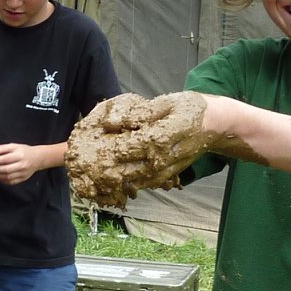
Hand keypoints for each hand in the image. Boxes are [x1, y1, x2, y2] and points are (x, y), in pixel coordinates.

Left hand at [0, 142, 42, 184]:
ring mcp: (23, 173)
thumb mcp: (14, 146)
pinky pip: (11, 182)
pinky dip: (2, 180)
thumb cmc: (24, 151)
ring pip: (8, 177)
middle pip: (6, 169)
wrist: (37, 158)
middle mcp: (22, 165)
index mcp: (20, 155)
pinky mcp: (23, 179)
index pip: (5, 159)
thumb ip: (3, 148)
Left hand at [65, 91, 213, 207]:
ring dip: (107, 183)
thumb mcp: (165, 103)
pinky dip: (120, 187)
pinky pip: (139, 186)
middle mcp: (160, 159)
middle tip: (77, 170)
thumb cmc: (188, 109)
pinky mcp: (162, 177)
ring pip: (130, 182)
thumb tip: (111, 122)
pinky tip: (104, 185)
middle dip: (99, 171)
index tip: (82, 151)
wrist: (213, 126)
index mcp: (160, 138)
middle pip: (124, 170)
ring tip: (85, 181)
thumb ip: (138, 113)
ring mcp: (162, 171)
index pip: (125, 148)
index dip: (102, 151)